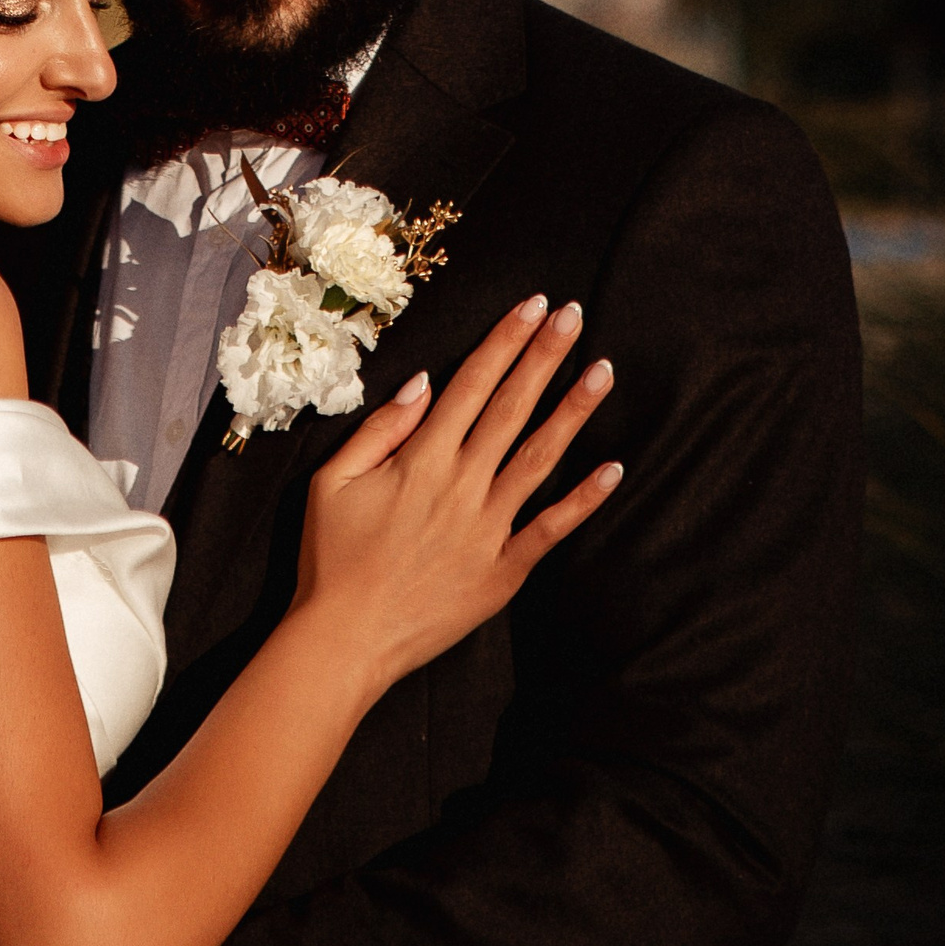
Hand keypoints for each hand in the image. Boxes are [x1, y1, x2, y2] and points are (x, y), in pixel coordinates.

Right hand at [296, 295, 619, 692]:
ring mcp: (487, 528)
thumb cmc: (331, 560)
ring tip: (603, 371)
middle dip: (545, 357)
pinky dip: (584, 500)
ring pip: (539, 458)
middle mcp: (462, 484)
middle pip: (512, 407)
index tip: (533, 307)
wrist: (345, 638)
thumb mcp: (333, 481)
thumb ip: (380, 429)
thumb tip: (423, 383)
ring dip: (573, 411)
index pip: (472, 384)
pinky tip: (613, 468)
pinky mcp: (503, 571)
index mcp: (421, 459)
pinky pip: (550, 529)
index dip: (504, 341)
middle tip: (575, 318)